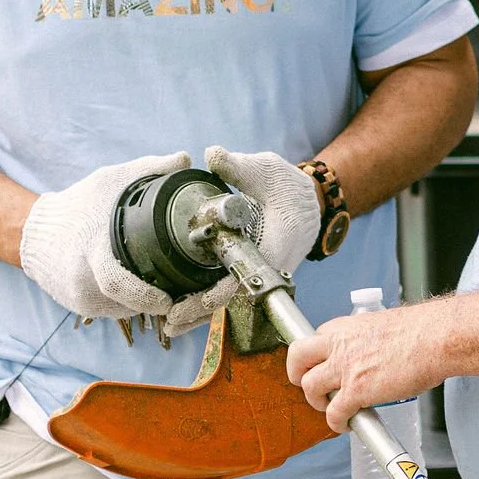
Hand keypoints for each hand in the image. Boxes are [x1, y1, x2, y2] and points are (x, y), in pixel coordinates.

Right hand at [19, 151, 188, 319]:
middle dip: (153, 303)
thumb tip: (184, 158)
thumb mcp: (110, 180)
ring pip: (122, 310)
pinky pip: (111, 311)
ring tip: (162, 289)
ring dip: (142, 303)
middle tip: (175, 296)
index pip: (117, 282)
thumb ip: (149, 169)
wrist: (33, 233)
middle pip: (125, 303)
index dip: (145, 296)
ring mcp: (79, 296)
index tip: (169, 298)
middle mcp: (83, 278)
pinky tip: (139, 291)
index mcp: (93, 248)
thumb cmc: (79, 204)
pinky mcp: (78, 306)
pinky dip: (128, 304)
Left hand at [162, 146, 321, 338]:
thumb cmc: (287, 186)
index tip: (190, 300)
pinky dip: (209, 302)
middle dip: (202, 310)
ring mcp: (265, 274)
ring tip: (171, 323)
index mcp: (278, 243)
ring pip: (233, 301)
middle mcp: (273, 266)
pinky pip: (232, 293)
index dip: (217, 291)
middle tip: (170, 320)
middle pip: (236, 298)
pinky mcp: (255, 274)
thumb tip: (212, 155)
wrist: (308, 201)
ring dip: (203, 312)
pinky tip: (183, 310)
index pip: (246, 275)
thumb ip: (237, 165)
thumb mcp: (264, 169)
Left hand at [284, 305, 437, 431]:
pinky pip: (333, 412)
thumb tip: (372, 353)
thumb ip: (368, 340)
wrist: (435, 338)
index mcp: (345, 327)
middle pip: (297, 357)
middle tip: (309, 385)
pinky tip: (345, 424)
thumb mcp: (382, 325)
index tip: (322, 366)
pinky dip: (336, 422)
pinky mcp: (355, 391)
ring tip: (332, 408)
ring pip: (309, 387)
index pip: (314, 340)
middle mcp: (338, 344)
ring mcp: (344, 368)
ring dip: (318, 401)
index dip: (316, 357)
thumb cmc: (420, 330)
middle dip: (298, 374)